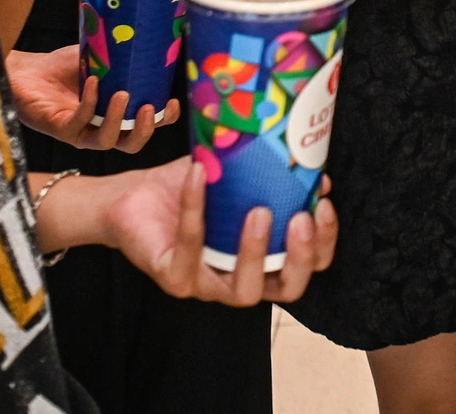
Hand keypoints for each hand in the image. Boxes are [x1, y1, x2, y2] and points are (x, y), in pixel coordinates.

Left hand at [5, 46, 178, 151]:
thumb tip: (154, 36)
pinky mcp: (59, 129)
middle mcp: (100, 129)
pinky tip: (92, 82)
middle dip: (144, 130)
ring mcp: (79, 132)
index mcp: (116, 116)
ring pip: (106, 142)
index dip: (163, 120)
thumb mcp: (100, 60)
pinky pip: (79, 123)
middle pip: (130, 145)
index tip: (172, 102)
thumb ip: (123, 58)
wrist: (25, 70)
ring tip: (122, 95)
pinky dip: (89, 103)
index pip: (145, 126)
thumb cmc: (61, 67)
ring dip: (118, 120)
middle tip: (149, 109)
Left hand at [100, 161, 337, 305]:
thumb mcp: (237, 177)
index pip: (306, 267)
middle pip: (286, 290)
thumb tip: (314, 165)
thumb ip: (271, 173)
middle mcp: (238, 279)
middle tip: (301, 219)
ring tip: (259, 211)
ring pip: (242, 290)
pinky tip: (199, 174)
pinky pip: (191, 250)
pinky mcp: (172, 277)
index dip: (322, 244)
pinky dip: (196, 210)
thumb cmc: (191, 188)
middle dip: (301, 258)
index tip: (324, 206)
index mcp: (261, 260)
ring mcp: (206, 284)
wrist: (132, 198)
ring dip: (255, 252)